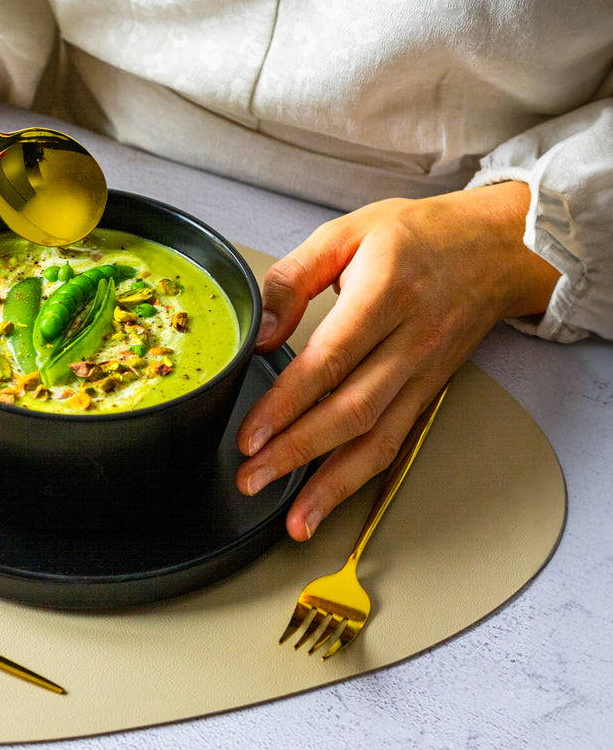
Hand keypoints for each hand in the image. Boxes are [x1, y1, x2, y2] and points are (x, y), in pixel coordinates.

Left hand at [236, 182, 558, 540]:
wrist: (496, 247)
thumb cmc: (419, 235)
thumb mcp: (346, 232)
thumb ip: (293, 277)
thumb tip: (259, 331)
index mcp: (385, 293)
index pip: (329, 360)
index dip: (287, 403)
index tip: (251, 434)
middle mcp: (411, 340)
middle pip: (352, 410)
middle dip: (297, 453)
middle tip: (252, 477)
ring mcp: (425, 371)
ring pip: (378, 438)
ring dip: (332, 484)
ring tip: (293, 516)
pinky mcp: (430, 391)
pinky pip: (396, 440)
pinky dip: (361, 476)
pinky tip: (331, 498)